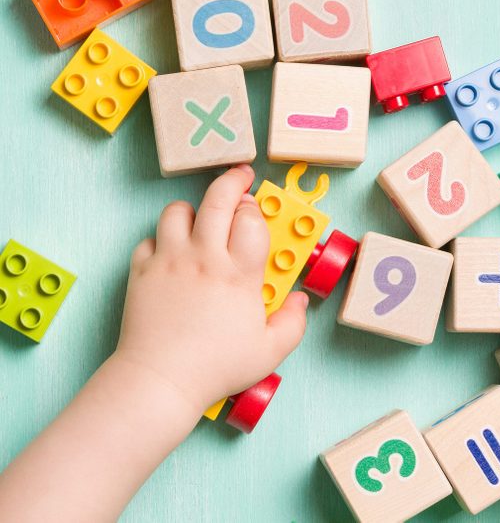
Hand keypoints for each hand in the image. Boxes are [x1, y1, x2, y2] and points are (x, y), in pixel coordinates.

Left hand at [114, 165, 308, 413]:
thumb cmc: (216, 368)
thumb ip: (292, 323)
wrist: (160, 381)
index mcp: (238, 274)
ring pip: (177, 210)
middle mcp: (204, 258)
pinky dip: (160, 241)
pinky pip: (148, 240)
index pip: (250, 219)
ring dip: (192, 210)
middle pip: (217, 200)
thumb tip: (300, 301)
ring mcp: (169, 261)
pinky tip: (171, 255)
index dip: (256, 209)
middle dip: (231, 181)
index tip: (256, 211)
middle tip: (240, 176)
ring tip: (201, 221)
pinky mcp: (142, 271)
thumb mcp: (269, 351)